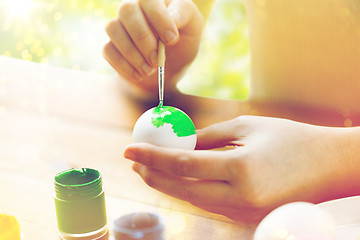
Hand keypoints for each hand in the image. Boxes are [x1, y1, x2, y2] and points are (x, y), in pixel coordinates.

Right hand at [103, 0, 203, 94]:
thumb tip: (171, 16)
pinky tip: (139, 75)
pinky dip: (124, 65)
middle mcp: (134, 9)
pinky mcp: (110, 45)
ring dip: (132, 53)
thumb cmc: (182, 45)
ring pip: (113, 28)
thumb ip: (184, 15)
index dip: (159, 18)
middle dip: (143, 38)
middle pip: (127, 9)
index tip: (171, 40)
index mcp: (155, 1)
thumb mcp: (193, 29)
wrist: (167, 71)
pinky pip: (108, 50)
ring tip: (150, 70)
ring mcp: (120, 26)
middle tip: (157, 60)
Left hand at [124, 115, 349, 221]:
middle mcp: (240, 197)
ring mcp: (243, 212)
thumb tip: (180, 142)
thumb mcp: (247, 128)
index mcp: (241, 169)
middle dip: (153, 176)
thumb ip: (209, 137)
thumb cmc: (290, 139)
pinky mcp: (246, 217)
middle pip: (182, 190)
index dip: (152, 157)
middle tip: (135, 163)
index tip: (129, 150)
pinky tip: (179, 179)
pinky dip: (189, 191)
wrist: (326, 167)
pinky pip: (210, 204)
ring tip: (150, 169)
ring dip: (169, 185)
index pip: (183, 165)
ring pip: (194, 201)